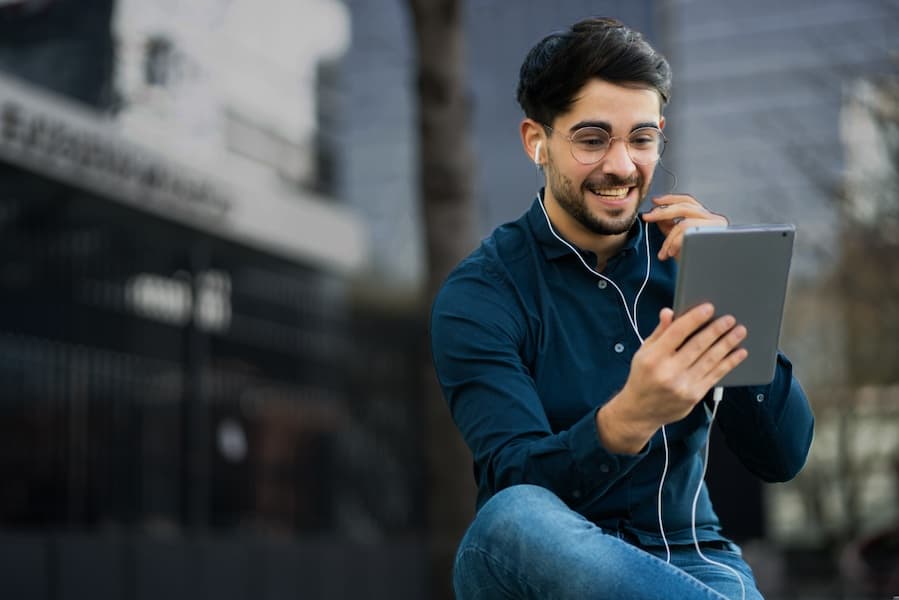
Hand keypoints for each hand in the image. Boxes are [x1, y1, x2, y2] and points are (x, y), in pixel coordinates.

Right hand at [596, 304, 747, 453]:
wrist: (640, 411)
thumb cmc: (642, 377)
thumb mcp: (643, 352)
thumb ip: (659, 332)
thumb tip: (669, 312)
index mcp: (653, 358)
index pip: (677, 333)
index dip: (694, 319)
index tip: (709, 308)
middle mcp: (668, 372)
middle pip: (697, 345)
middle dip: (716, 330)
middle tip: (730, 319)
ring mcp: (683, 385)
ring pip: (710, 360)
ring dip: (728, 344)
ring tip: (739, 332)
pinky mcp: (695, 395)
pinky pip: (716, 375)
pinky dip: (729, 363)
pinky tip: (738, 353)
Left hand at [641, 194, 727, 260]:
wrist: (706, 280)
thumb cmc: (696, 264)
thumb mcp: (677, 242)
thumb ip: (669, 227)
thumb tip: (657, 214)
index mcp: (706, 218)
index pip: (687, 201)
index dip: (670, 199)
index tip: (655, 201)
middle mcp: (715, 219)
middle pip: (685, 207)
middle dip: (662, 212)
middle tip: (648, 217)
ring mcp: (717, 227)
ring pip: (685, 223)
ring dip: (669, 238)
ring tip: (664, 252)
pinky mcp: (716, 236)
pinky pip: (689, 233)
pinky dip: (676, 242)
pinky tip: (671, 253)